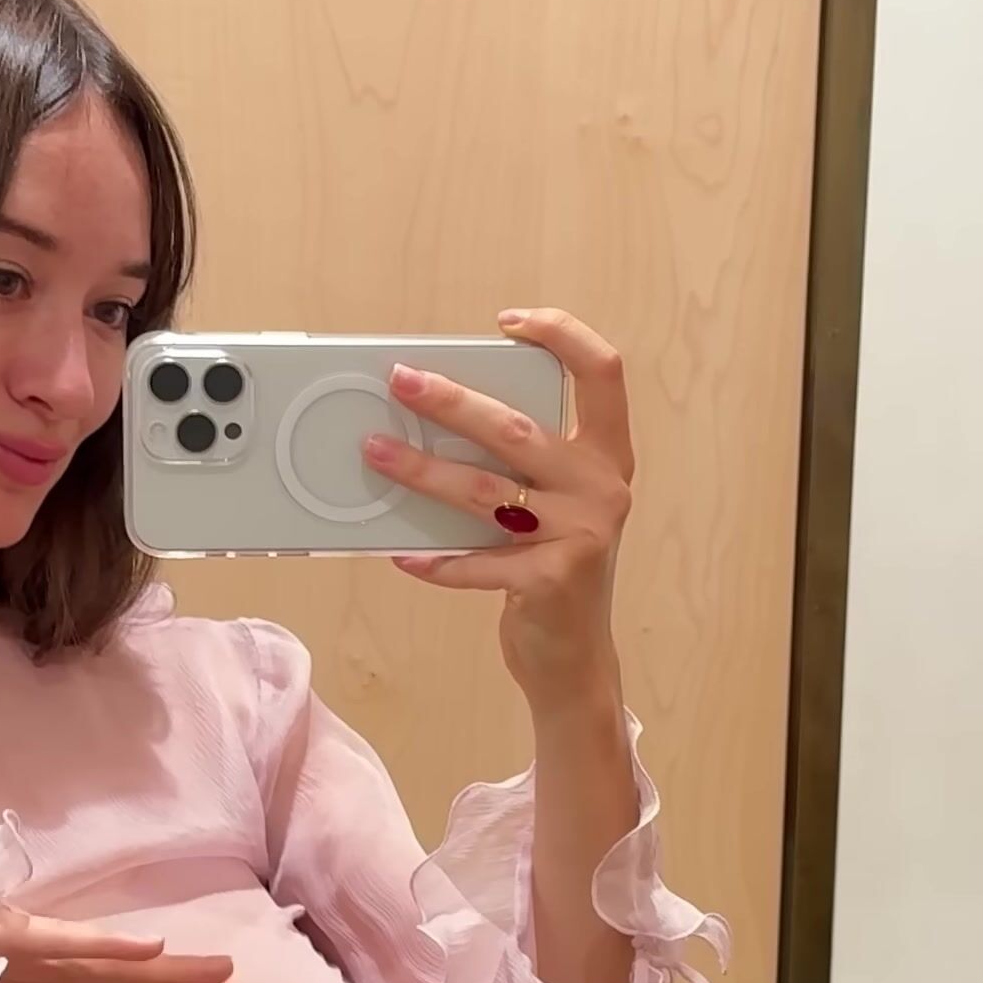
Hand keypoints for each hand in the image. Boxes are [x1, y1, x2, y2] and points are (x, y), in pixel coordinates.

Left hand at [364, 308, 634, 711]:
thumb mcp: (553, 507)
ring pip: (485, 492)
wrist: (575, 658)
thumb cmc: (552, 568)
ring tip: (376, 454)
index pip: (602, 374)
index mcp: (606, 457)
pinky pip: (477, 562)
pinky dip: (436, 560)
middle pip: (516, 429)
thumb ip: (520, 464)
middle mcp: (601, 489)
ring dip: (422, 471)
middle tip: (401, 381)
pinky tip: (403, 555)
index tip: (509, 323)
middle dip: (450, 402)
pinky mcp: (551, 581)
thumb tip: (435, 422)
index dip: (562, 336)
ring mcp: (581, 536)